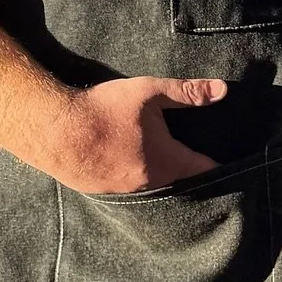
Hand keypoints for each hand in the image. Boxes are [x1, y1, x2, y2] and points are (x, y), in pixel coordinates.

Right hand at [54, 75, 227, 193]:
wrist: (54, 129)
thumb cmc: (104, 108)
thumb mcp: (149, 92)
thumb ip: (187, 93)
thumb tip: (222, 90)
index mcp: (166, 161)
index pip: (203, 169)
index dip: (218, 165)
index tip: (227, 162)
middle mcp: (149, 183)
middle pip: (177, 178)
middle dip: (184, 166)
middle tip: (188, 151)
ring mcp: (125, 191)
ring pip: (151, 183)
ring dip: (155, 170)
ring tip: (154, 153)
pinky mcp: (102, 191)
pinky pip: (126, 185)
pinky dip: (130, 173)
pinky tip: (123, 157)